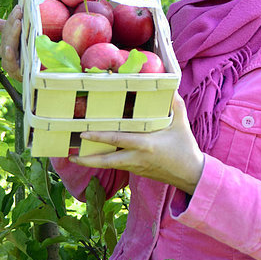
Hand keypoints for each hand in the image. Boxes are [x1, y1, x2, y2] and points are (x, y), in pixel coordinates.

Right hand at [0, 5, 22, 81]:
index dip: (12, 17)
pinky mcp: (14, 70)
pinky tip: (9, 48)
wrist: (29, 79)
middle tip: (19, 11)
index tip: (19, 7)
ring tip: (17, 23)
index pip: (8, 28)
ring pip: (9, 45)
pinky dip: (9, 55)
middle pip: (8, 34)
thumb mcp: (18, 44)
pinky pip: (11, 62)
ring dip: (13, 33)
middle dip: (13, 22)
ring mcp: (9, 60)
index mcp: (8, 43)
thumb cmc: (22, 59)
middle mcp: (6, 50)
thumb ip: (9, 32)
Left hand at [69, 92, 204, 194]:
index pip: (118, 140)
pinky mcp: (136, 171)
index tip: (83, 133)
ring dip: (93, 161)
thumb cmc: (185, 148)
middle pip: (106, 161)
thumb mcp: (181, 123)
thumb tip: (170, 85)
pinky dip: (105, 161)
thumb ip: (175, 103)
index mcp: (145, 145)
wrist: (190, 174)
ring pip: (109, 165)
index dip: (99, 137)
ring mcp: (135, 167)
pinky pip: (117, 165)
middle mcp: (136, 158)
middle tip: (70, 155)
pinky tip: (97, 155)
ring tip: (76, 154)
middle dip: (87, 159)